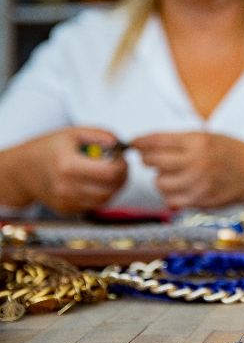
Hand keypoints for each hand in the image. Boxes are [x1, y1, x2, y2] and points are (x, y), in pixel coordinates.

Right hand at [8, 127, 127, 212]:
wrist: (22, 169)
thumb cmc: (47, 149)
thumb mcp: (74, 132)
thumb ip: (100, 135)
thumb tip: (119, 144)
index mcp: (68, 165)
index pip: (109, 173)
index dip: (122, 165)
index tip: (121, 158)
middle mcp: (66, 187)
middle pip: (110, 189)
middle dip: (122, 177)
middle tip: (120, 166)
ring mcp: (66, 201)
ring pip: (105, 200)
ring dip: (114, 187)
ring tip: (108, 173)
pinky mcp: (67, 210)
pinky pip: (94, 205)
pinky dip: (100, 194)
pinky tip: (94, 182)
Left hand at [131, 132, 243, 208]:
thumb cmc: (234, 153)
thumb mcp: (209, 137)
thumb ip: (180, 141)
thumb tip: (147, 146)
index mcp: (199, 141)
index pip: (157, 140)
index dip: (140, 142)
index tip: (134, 143)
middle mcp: (197, 162)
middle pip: (153, 162)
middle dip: (149, 159)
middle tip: (154, 158)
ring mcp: (198, 184)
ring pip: (159, 183)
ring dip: (162, 178)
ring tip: (175, 174)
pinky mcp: (200, 201)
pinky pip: (171, 200)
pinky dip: (171, 194)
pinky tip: (182, 187)